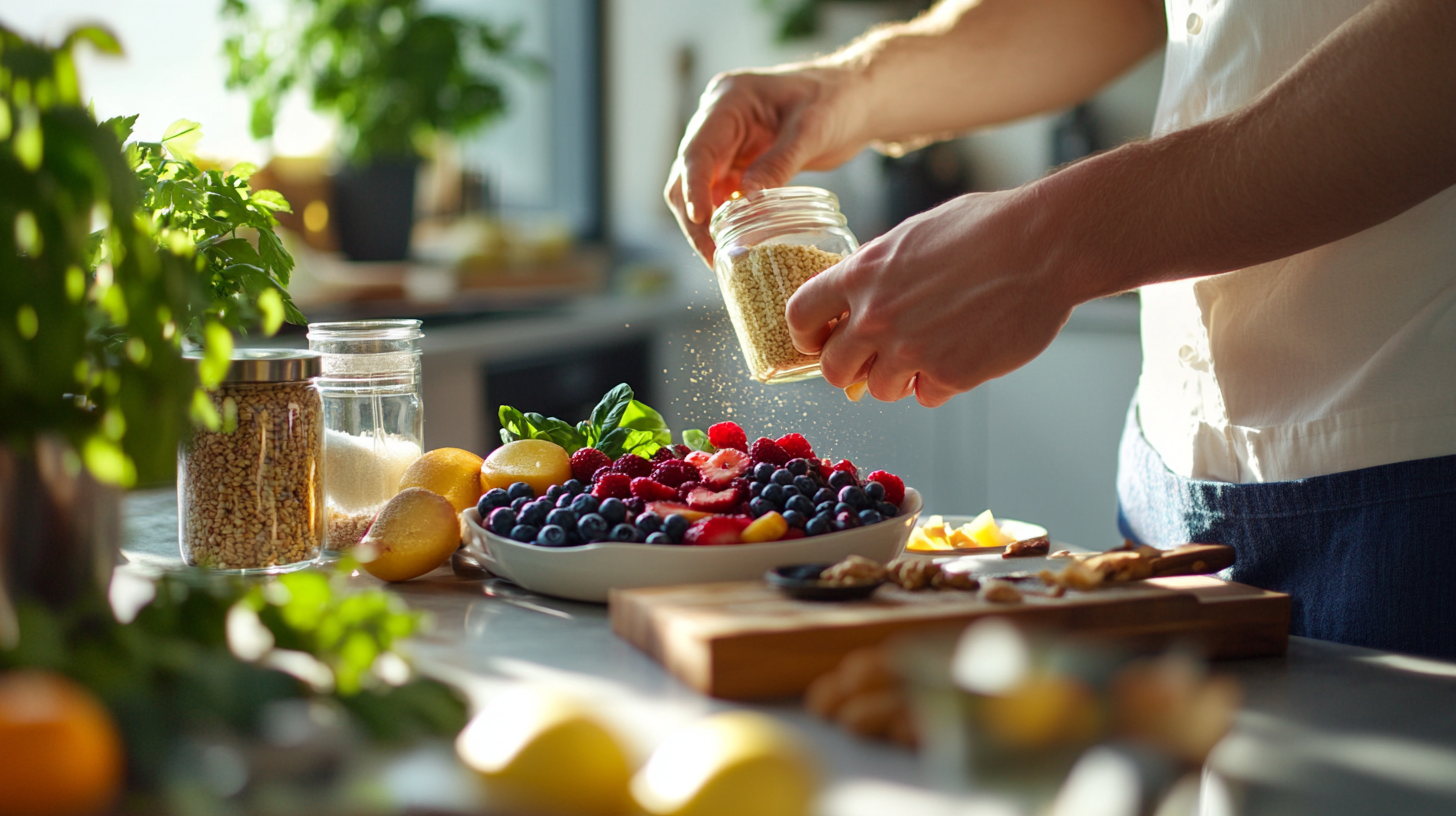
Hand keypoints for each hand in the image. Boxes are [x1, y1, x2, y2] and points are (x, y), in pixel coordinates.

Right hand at [664, 66, 869, 263]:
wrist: (857, 99)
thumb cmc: (837, 100)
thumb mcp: (810, 131)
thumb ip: (778, 164)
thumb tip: (747, 202)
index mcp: (728, 101)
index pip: (698, 150)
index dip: (694, 188)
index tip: (701, 220)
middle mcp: (718, 120)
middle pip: (688, 174)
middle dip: (695, 215)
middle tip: (712, 254)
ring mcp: (727, 143)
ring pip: (699, 189)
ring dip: (706, 223)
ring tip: (720, 256)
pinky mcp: (739, 163)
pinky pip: (721, 195)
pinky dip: (724, 218)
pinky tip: (734, 242)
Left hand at [785, 189, 1078, 406]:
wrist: (1043, 245)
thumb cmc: (986, 229)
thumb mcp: (912, 235)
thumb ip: (877, 270)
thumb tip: (858, 297)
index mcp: (861, 275)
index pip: (799, 316)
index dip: (805, 335)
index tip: (818, 341)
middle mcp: (876, 317)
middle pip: (833, 370)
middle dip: (850, 369)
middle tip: (872, 362)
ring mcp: (911, 351)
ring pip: (880, 390)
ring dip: (899, 377)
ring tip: (929, 350)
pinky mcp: (950, 376)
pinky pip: (927, 395)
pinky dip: (941, 382)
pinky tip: (963, 353)